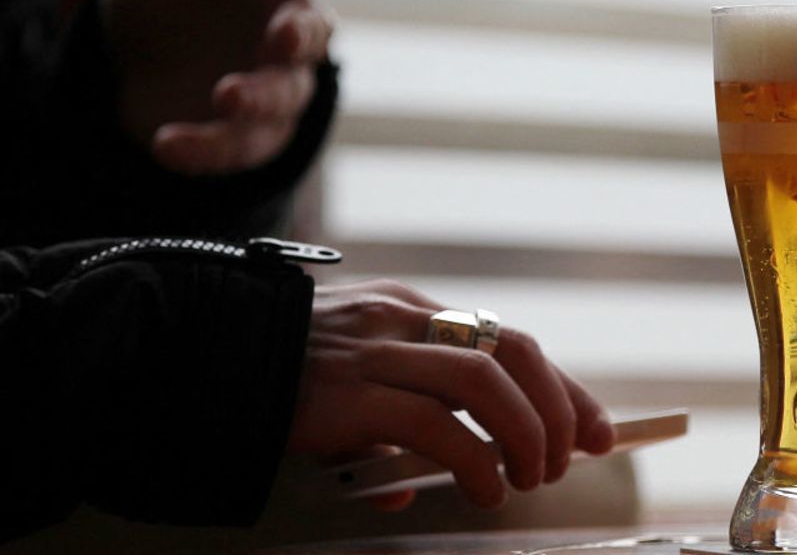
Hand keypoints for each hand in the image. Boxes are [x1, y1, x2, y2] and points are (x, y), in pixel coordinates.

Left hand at [101, 0, 335, 174]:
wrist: (131, 62)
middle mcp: (287, 31)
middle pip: (314, 34)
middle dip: (300, 37)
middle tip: (280, 37)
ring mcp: (276, 87)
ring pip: (285, 96)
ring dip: (259, 97)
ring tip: (225, 95)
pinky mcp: (252, 136)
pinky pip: (240, 147)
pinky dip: (206, 148)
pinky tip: (166, 143)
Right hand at [288, 280, 616, 508]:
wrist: (196, 356)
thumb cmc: (276, 377)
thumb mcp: (347, 384)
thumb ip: (390, 421)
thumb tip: (408, 490)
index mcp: (410, 309)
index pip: (510, 340)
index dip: (563, 387)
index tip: (598, 428)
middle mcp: (403, 319)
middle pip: (514, 352)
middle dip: (559, 409)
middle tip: (569, 461)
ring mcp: (377, 351)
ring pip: (485, 383)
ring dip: (526, 434)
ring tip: (531, 479)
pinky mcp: (350, 392)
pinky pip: (436, 426)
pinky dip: (476, 461)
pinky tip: (486, 489)